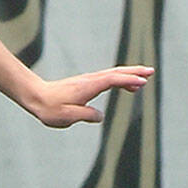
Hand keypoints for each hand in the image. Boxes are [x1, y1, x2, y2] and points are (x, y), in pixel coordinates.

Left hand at [27, 65, 153, 127]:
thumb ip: (85, 115)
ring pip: (112, 74)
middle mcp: (89, 80)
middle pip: (115, 73)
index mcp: (87, 87)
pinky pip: (107, 79)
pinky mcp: (86, 84)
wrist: (36, 97)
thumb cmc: (50, 108)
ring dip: (129, 74)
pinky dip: (120, 80)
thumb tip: (100, 116)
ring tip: (145, 77)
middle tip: (151, 71)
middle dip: (134, 71)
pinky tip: (128, 87)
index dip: (128, 80)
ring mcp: (88, 81)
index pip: (111, 80)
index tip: (142, 81)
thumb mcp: (67, 116)